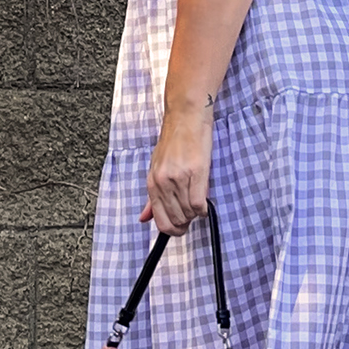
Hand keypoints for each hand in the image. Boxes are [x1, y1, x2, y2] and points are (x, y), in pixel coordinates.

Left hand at [140, 104, 212, 236]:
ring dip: (196, 213)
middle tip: (192, 212)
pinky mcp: (196, 172)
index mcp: (152, 183)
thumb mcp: (156, 168)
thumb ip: (152, 197)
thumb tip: (144, 218)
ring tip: (198, 201)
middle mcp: (163, 182)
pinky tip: (205, 202)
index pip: (160, 221)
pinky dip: (204, 208)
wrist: (186, 117)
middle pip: (177, 219)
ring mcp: (179, 178)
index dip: (173, 230)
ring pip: (189, 213)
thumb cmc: (174, 142)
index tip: (181, 227)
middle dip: (187, 221)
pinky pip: (199, 204)